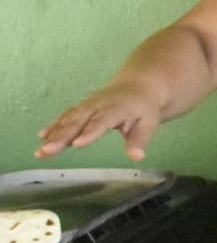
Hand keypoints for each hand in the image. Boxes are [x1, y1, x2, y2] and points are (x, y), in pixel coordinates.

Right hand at [35, 80, 162, 160]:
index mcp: (115, 109)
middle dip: (62, 136)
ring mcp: (87, 105)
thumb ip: (140, 140)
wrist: (136, 85)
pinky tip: (43, 137)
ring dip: (53, 134)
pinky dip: (54, 127)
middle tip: (47, 151)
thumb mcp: (148, 124)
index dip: (89, 133)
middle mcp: (97, 105)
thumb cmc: (143, 109)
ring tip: (42, 151)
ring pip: (68, 120)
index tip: (76, 144)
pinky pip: (66, 116)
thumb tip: (137, 157)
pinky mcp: (81, 108)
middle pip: (78, 121)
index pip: (101, 122)